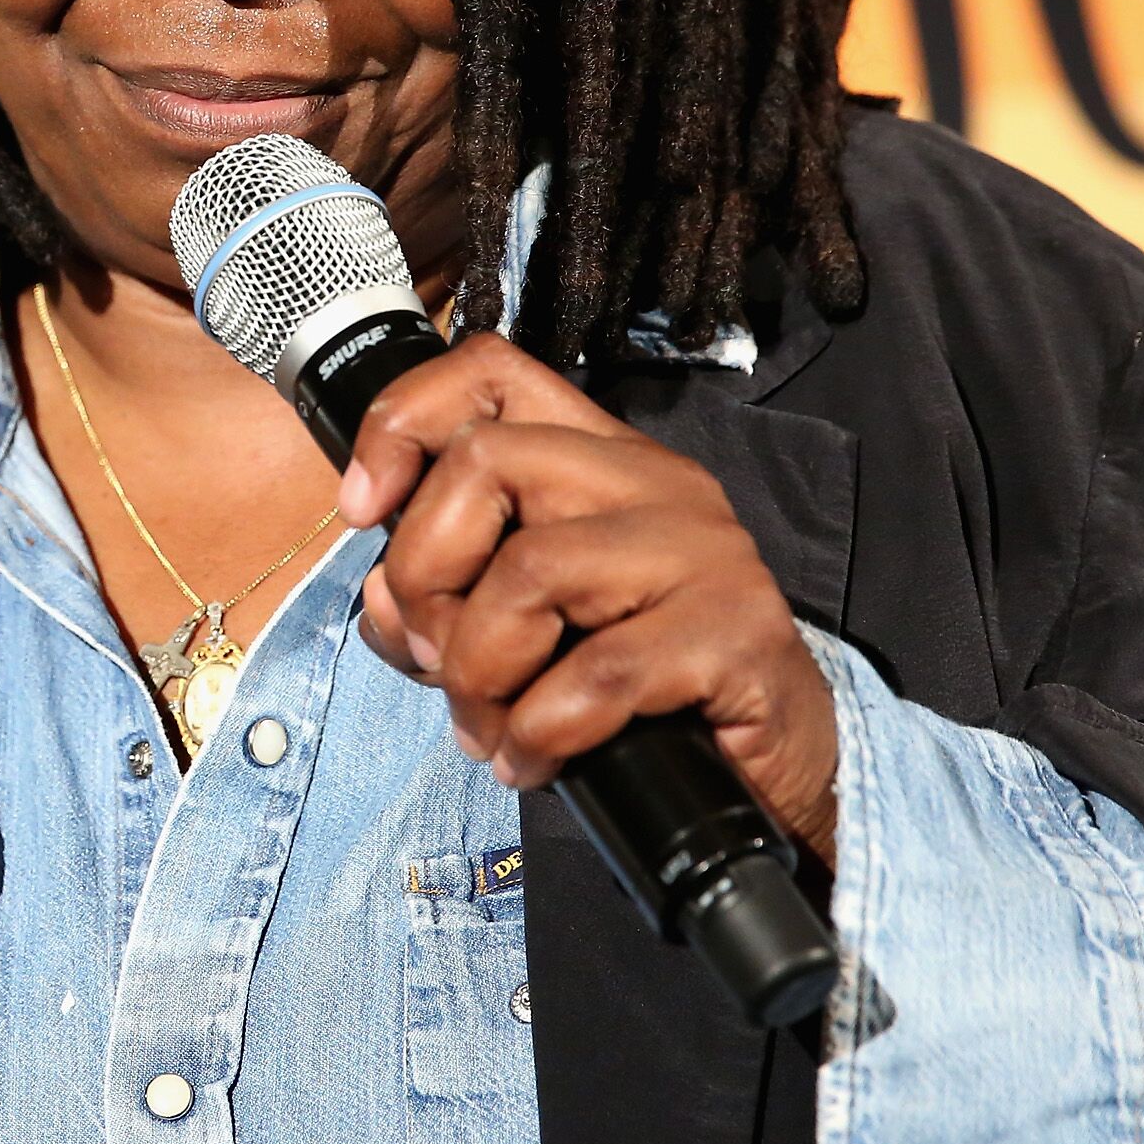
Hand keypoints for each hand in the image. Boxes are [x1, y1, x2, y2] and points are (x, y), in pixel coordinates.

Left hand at [342, 334, 838, 863]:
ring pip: (531, 568)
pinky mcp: (735, 632)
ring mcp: (703, 550)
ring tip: (490, 726)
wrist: (779, 772)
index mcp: (600, 460)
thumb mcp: (523, 629)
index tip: (364, 510)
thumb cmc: (639, 693)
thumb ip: (445, 597)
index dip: (402, 423)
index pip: (490, 371)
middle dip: (424, 572)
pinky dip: (538, 731)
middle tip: (436, 658)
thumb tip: (386, 604)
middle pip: (487, 460)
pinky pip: (596, 674)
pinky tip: (533, 760)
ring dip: (478, 669)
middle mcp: (654, 482)